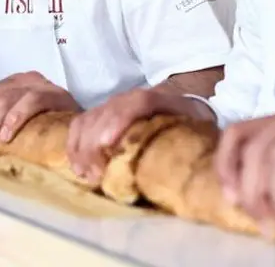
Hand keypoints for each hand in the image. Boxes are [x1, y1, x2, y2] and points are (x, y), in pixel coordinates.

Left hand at [0, 71, 79, 151]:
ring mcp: (41, 85)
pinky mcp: (55, 94)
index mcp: (13, 83)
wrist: (85, 127)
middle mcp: (25, 79)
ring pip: (5, 99)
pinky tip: (7, 137)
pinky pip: (30, 101)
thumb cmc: (49, 126)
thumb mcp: (19, 118)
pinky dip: (15, 119)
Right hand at [66, 88, 211, 182]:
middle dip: (94, 144)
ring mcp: (113, 105)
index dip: (120, 119)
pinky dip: (73, 145)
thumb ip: (197, 139)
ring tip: (87, 175)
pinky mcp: (100, 115)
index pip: (139, 102)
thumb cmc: (190, 121)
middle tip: (96, 174)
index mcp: (163, 98)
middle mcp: (132, 98)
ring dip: (82, 148)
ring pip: (88, 119)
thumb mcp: (201, 127)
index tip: (109, 144)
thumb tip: (200, 166)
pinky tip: (77, 168)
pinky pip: (79, 125)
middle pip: (106, 112)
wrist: (182, 99)